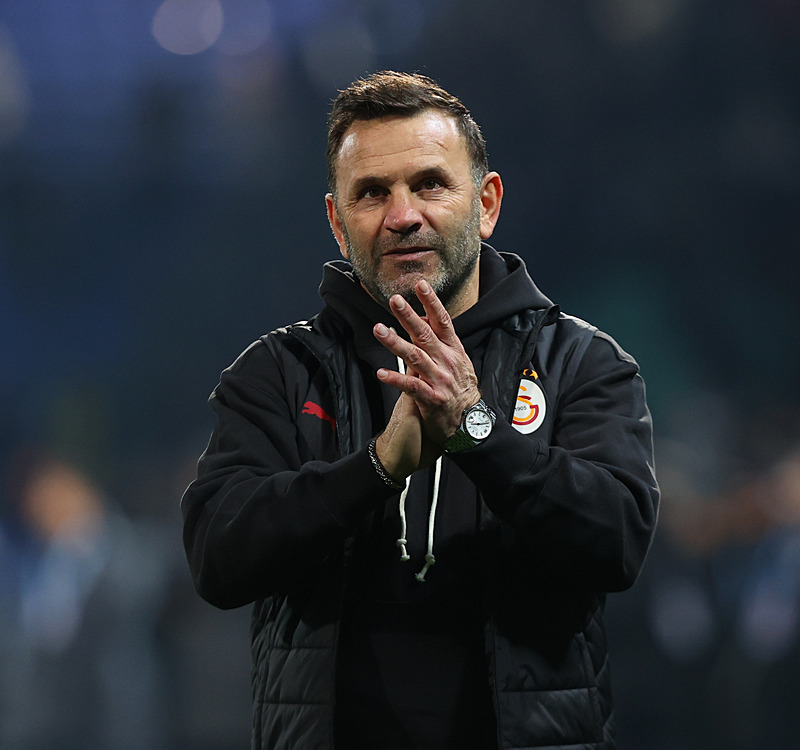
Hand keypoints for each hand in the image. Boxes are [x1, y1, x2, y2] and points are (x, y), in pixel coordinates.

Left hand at [373, 279, 480, 444]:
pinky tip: (381, 372)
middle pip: (425, 334)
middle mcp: (447, 362)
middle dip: (408, 315)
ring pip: (415, 356)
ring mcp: (439, 379)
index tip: (421, 285)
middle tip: (394, 300)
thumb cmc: (461, 390)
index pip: (443, 321)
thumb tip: (421, 320)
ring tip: (379, 330)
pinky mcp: (431, 399)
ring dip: (395, 342)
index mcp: (453, 350)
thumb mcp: (457, 362)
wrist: (472, 422)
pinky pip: (411, 386)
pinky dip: (396, 379)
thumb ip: (439, 342)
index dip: (432, 302)